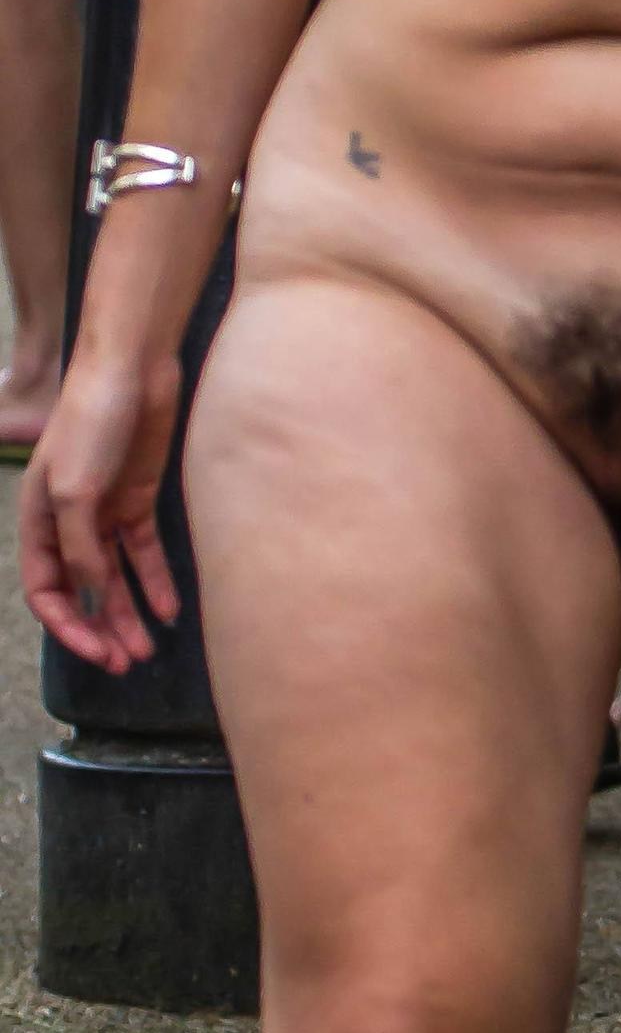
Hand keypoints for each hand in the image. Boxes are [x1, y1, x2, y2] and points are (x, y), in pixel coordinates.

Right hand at [20, 348, 184, 670]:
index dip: (65, 626)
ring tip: (146, 650)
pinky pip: (145, 553)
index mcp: (38, 520)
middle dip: (100, 629)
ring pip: (114, 578)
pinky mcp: (140, 499)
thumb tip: (91, 593)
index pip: (46, 589)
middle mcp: (69, 521)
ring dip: (128, 614)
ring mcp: (106, 511)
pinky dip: (156, 582)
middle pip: (82, 590)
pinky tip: (170, 610)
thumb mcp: (75, 489)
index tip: (94, 652)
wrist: (133, 368)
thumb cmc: (91, 420)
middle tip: (124, 664)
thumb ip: (81, 545)